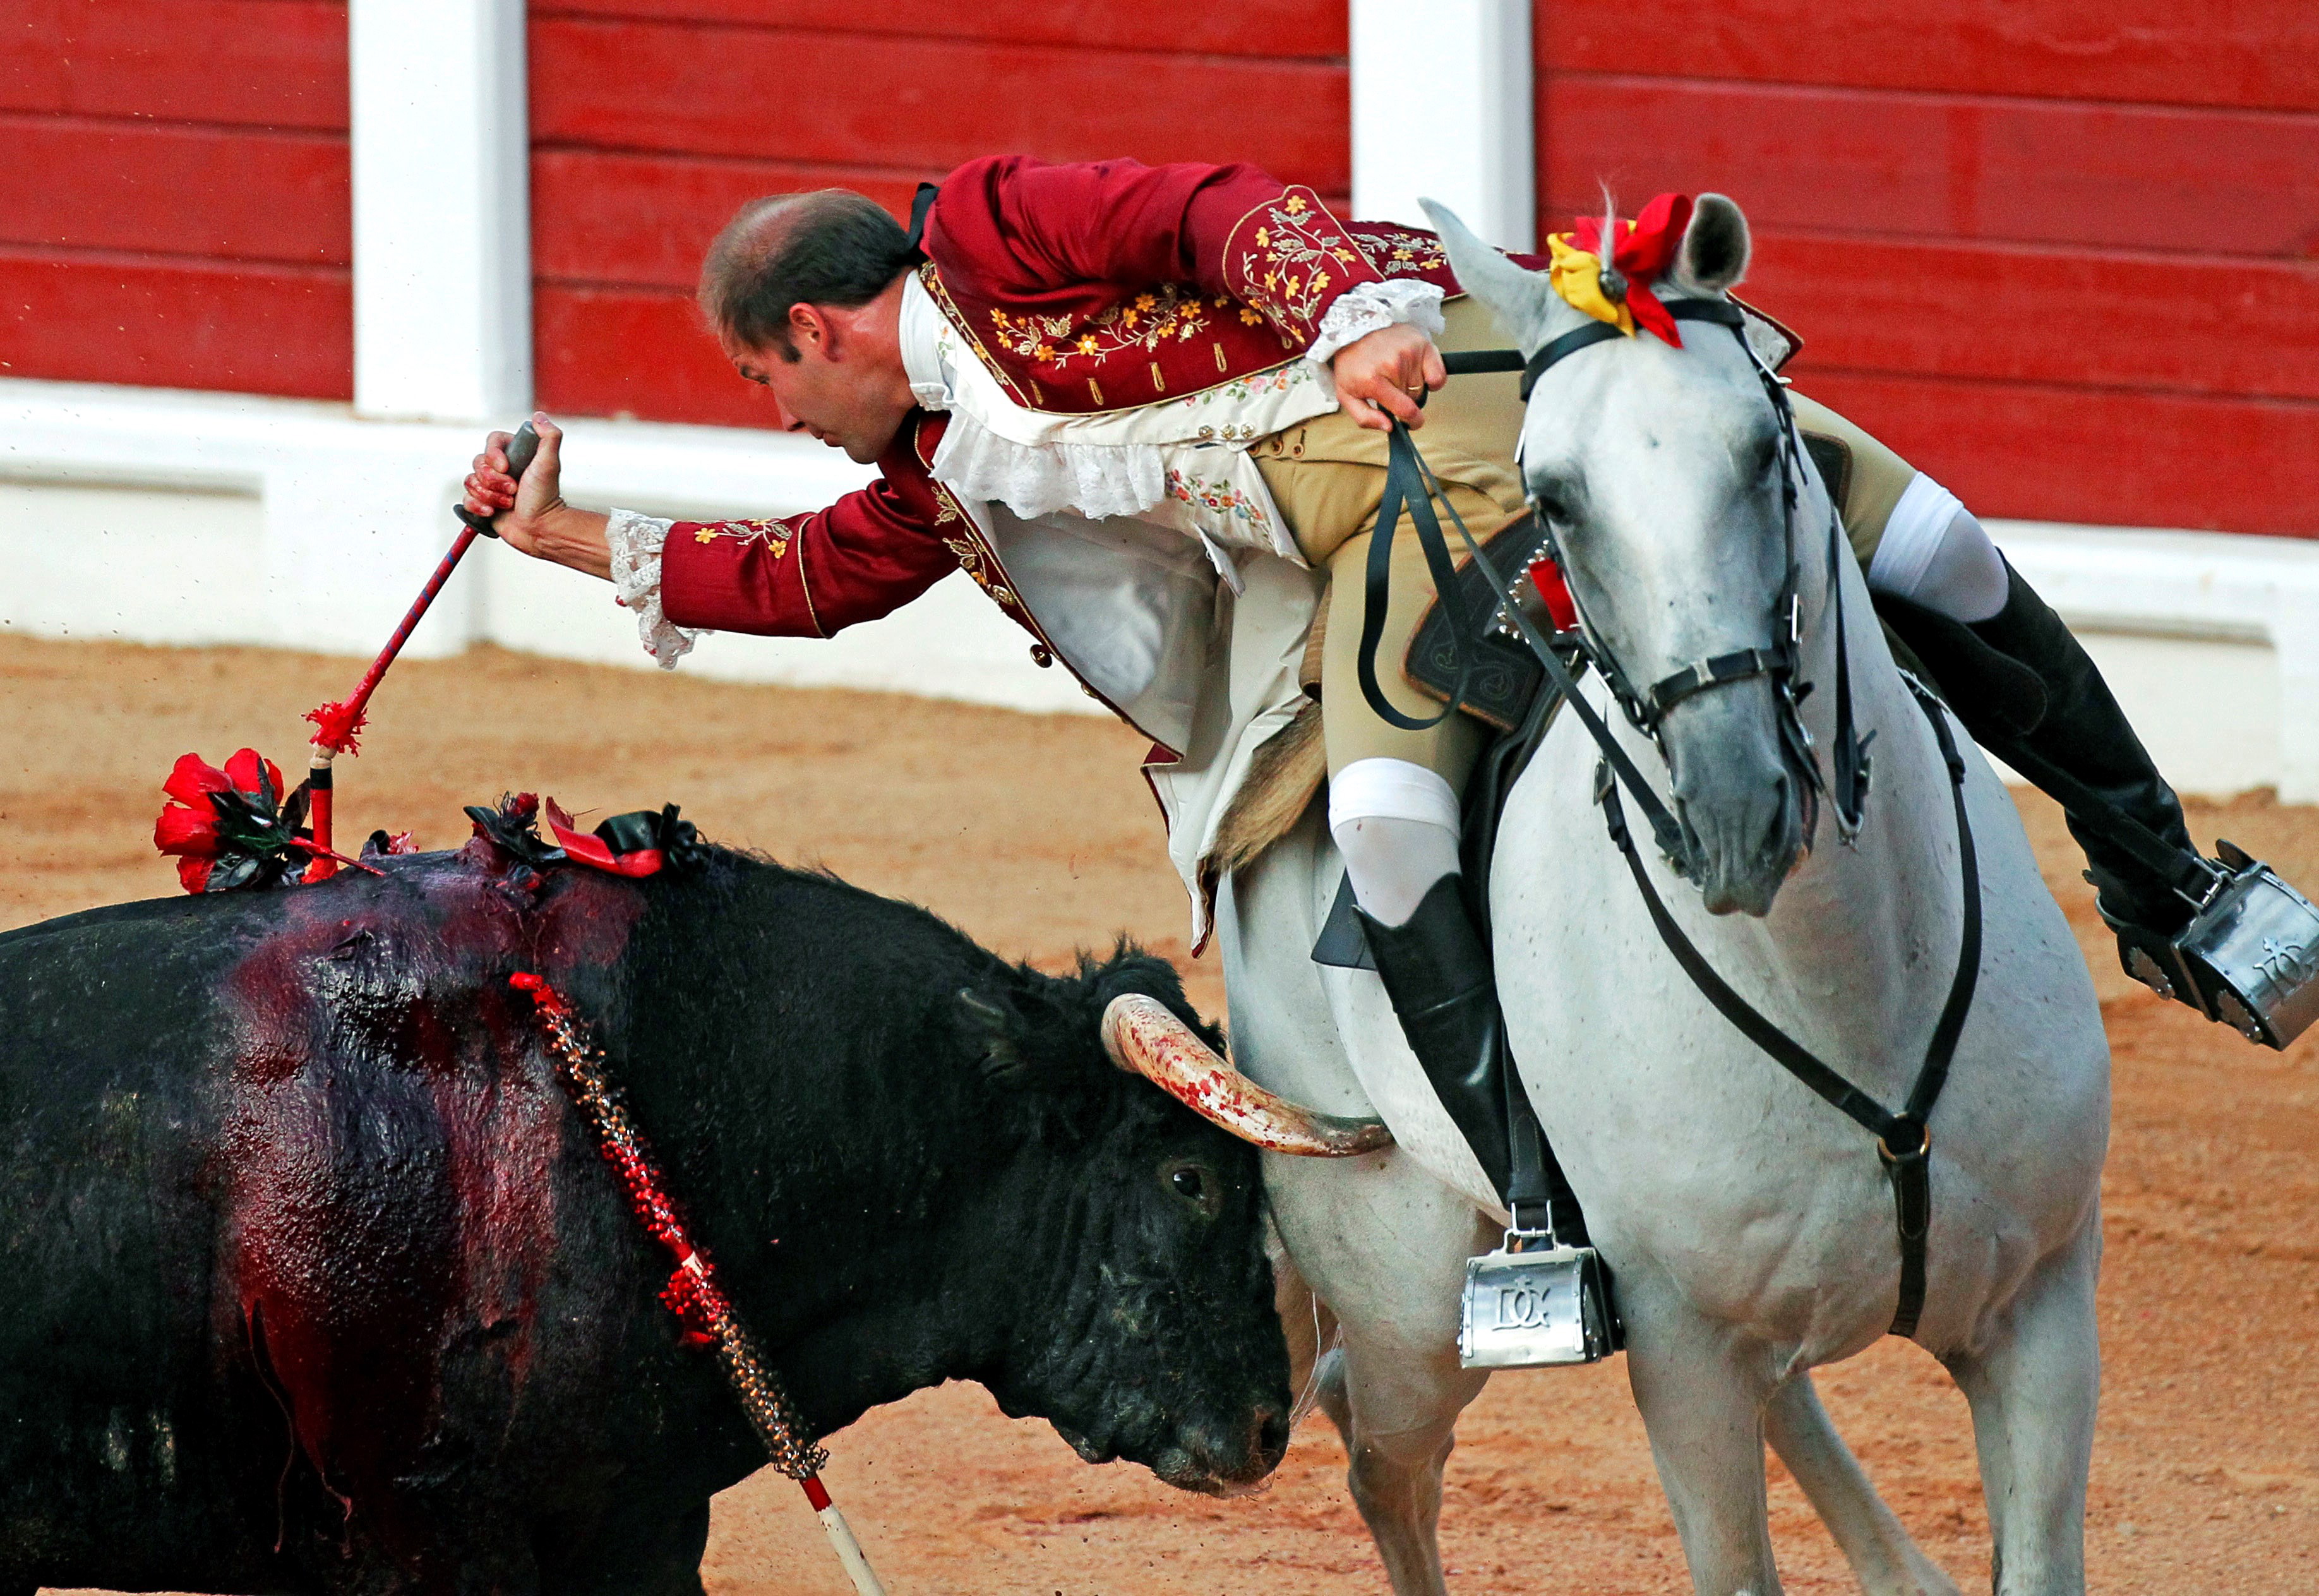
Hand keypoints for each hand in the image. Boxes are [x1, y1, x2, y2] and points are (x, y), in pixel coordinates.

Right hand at [460, 414, 610, 578]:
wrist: (541, 529)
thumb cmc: (546, 497)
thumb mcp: (550, 464)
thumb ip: (549, 437)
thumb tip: (538, 416)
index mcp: (514, 455)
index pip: (492, 441)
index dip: (494, 455)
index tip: (506, 468)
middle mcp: (501, 468)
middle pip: (478, 463)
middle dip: (494, 480)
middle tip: (514, 491)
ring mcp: (490, 486)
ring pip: (471, 481)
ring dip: (490, 495)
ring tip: (509, 504)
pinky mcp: (483, 503)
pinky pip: (466, 499)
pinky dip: (478, 506)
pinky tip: (493, 512)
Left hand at [1330, 323, 1446, 431]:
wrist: (1354, 329)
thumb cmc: (1352, 363)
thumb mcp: (1346, 394)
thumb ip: (1365, 417)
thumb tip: (1389, 427)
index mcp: (1373, 380)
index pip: (1406, 409)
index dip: (1413, 421)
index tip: (1413, 423)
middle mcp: (1393, 365)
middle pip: (1414, 398)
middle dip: (1405, 397)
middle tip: (1391, 386)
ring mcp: (1409, 352)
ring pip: (1423, 386)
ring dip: (1414, 384)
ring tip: (1397, 373)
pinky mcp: (1421, 343)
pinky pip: (1438, 374)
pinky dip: (1432, 377)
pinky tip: (1417, 371)